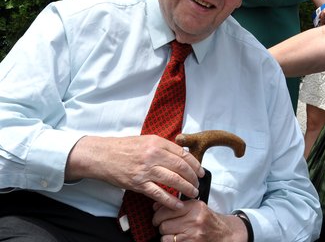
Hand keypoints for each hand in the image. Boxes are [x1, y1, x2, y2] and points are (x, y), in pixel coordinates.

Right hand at [66, 135, 204, 209]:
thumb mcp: (147, 140)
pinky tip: (178, 203)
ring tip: (193, 193)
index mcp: (157, 142)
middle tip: (198, 184)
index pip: (183, 154)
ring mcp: (146, 170)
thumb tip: (181, 155)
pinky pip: (158, 194)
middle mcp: (154, 155)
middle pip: (181, 167)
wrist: (102, 155)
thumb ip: (164, 147)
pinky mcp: (138, 183)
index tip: (201, 171)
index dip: (195, 164)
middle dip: (193, 178)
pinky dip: (170, 200)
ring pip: (173, 180)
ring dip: (186, 188)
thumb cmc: (124, 147)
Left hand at [154, 200, 247, 241]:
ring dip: (166, 236)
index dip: (158, 214)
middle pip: (163, 224)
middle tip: (165, 226)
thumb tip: (156, 205)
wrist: (223, 233)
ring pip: (164, 237)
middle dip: (162, 226)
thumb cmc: (207, 220)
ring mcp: (193, 234)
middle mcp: (194, 219)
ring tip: (173, 233)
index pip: (167, 210)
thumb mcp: (196, 207)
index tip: (157, 216)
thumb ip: (178, 205)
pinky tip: (177, 239)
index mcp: (195, 207)